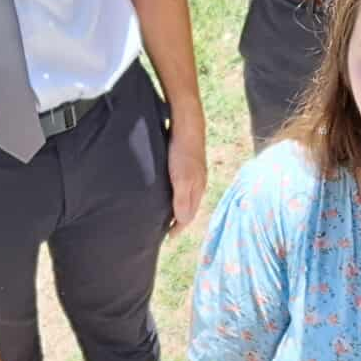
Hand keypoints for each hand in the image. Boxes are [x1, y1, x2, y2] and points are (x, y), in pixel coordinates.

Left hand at [166, 111, 205, 231]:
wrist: (186, 123)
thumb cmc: (182, 152)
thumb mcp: (182, 179)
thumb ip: (183, 201)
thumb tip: (182, 222)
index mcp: (198, 189)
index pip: (189, 216)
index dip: (178, 228)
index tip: (167, 238)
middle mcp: (197, 183)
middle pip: (188, 207)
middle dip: (178, 219)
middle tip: (163, 228)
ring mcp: (192, 172)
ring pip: (185, 195)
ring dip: (175, 206)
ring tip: (162, 212)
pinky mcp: (186, 163)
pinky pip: (181, 184)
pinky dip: (173, 192)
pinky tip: (164, 190)